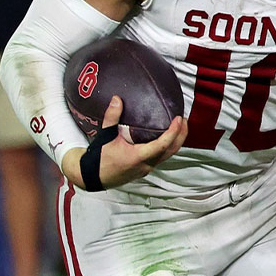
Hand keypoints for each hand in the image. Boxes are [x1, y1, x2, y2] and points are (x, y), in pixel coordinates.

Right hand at [60, 95, 186, 189]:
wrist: (91, 176)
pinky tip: (166, 137)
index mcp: (138, 157)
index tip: (179, 119)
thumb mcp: (105, 135)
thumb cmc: (99, 157)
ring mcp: (147, 168)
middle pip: (171, 150)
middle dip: (181, 135)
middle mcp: (146, 164)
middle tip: (184, 120)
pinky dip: (167, 147)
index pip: (162, 144)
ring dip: (176, 141)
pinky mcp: (144, 169)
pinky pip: (161, 158)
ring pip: (168, 155)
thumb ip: (112, 117)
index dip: (173, 132)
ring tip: (179, 126)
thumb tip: (117, 99)